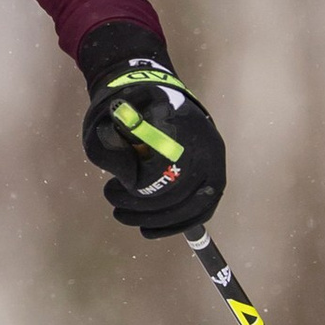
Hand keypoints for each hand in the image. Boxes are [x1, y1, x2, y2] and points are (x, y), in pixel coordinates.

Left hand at [78, 38, 224, 238]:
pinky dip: (174, 225)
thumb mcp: (110, 118)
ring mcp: (214, 161)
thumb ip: (114, 146)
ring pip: (191, 206)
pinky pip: (201, 211)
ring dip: (154, 219)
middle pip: (180, 191)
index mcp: (181, 122)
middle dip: (142, 205)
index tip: (112, 188)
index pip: (165, 168)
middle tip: (113, 202)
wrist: (155, 94)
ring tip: (122, 214)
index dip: (137, 187)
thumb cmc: (128, 108)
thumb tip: (127, 179)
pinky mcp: (214, 177)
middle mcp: (206, 143)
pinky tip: (148, 230)